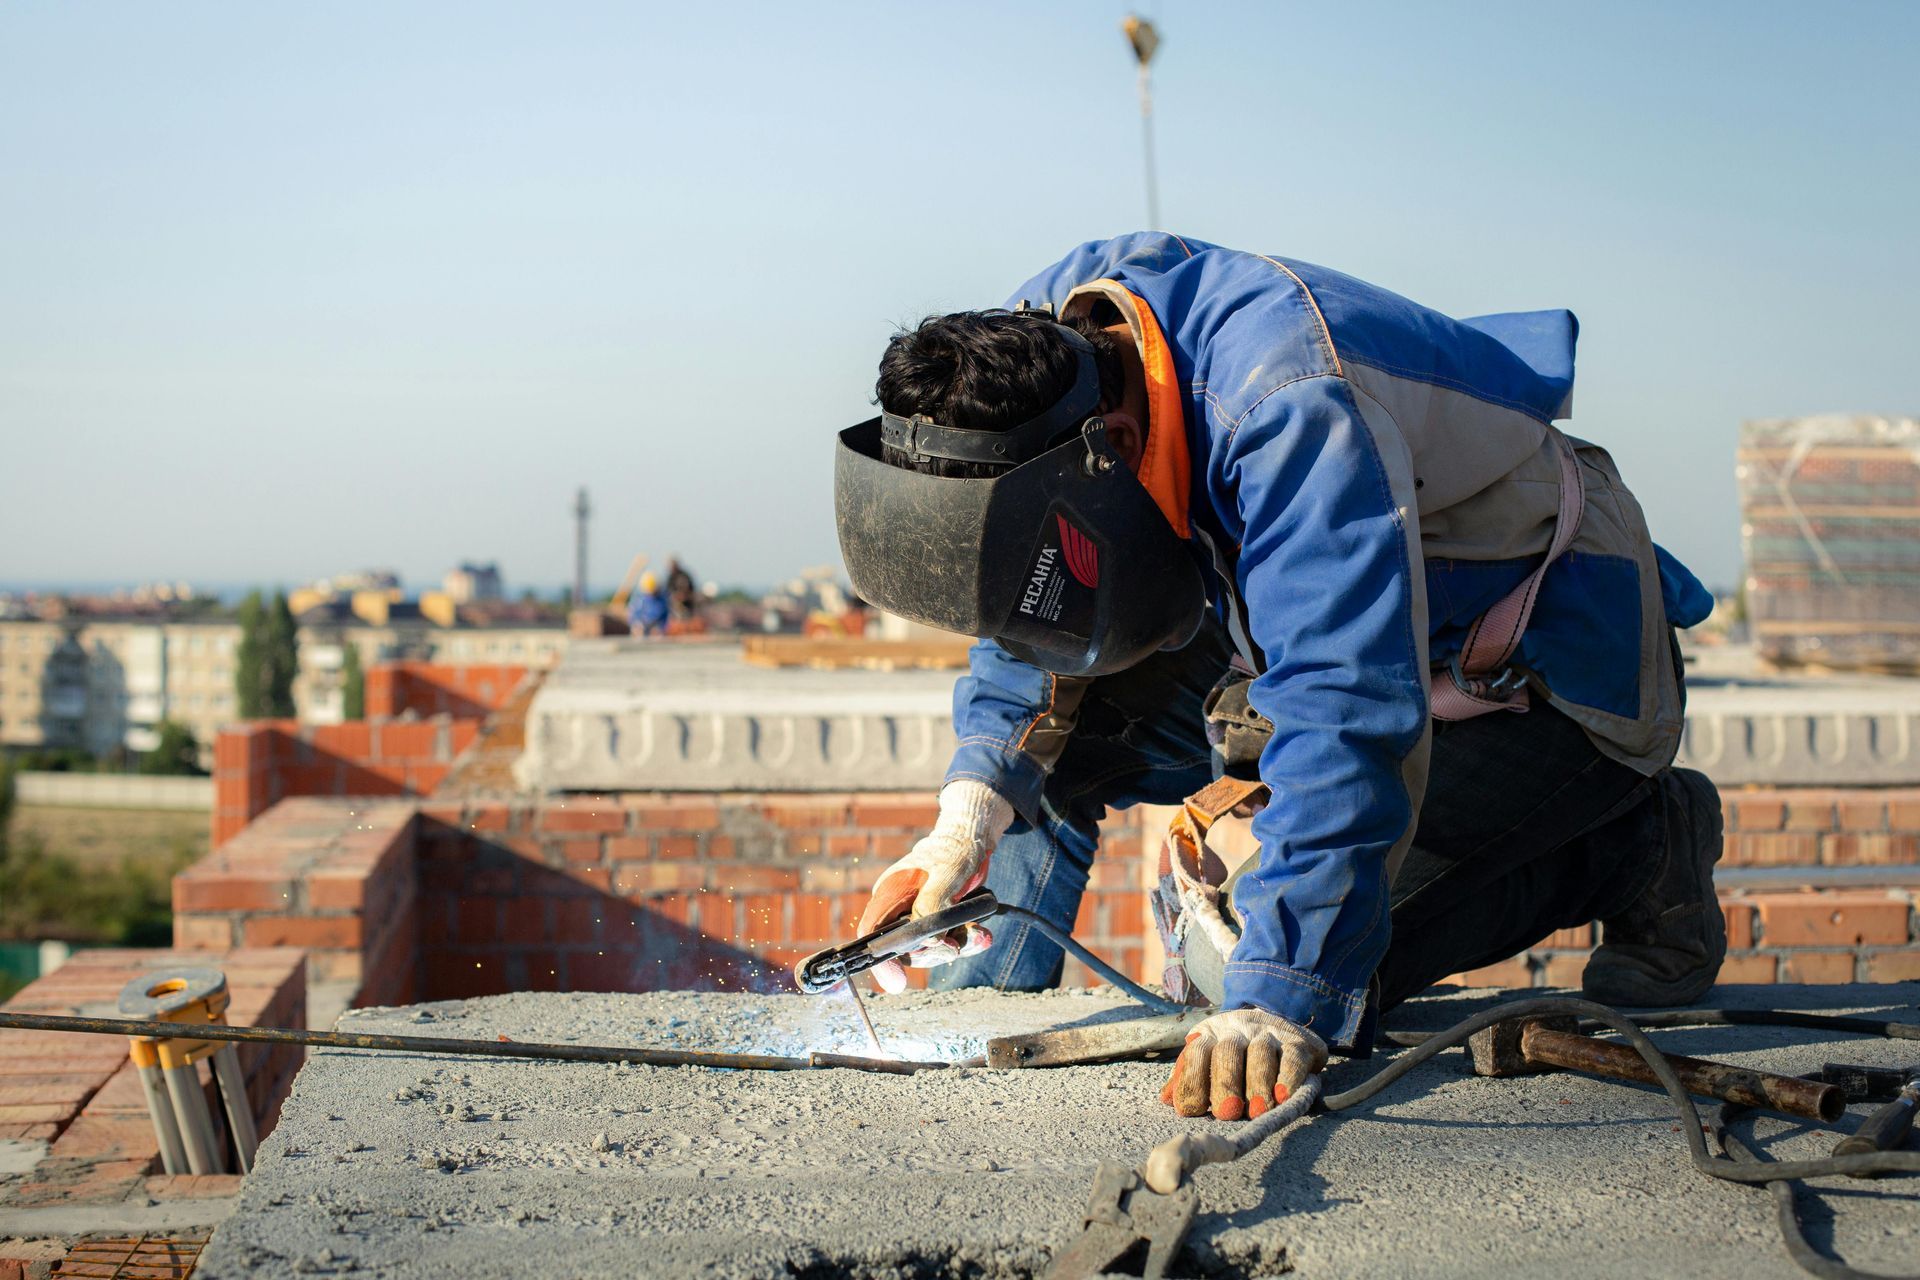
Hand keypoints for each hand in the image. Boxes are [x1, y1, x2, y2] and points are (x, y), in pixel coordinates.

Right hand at [854, 781, 1013, 992]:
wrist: (972, 841)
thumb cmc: (954, 850)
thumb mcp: (948, 873)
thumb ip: (934, 903)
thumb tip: (928, 938)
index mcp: (890, 894)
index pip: (872, 933)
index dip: (880, 960)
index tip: (897, 982)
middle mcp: (900, 910)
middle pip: (905, 949)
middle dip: (934, 952)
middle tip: (956, 945)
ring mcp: (918, 918)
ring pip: (930, 949)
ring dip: (957, 946)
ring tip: (979, 933)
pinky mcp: (938, 922)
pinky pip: (948, 943)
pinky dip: (967, 941)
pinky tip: (982, 934)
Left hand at [1159, 1007, 1327, 1119]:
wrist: (1278, 1019)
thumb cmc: (1236, 1053)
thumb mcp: (1209, 1058)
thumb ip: (1188, 1078)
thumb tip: (1167, 1099)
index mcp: (1210, 1035)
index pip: (1196, 1052)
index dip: (1191, 1080)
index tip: (1191, 1109)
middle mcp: (1238, 1030)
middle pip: (1227, 1052)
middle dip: (1225, 1083)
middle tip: (1227, 1112)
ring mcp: (1268, 1034)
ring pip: (1260, 1053)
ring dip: (1257, 1083)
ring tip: (1257, 1111)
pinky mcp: (1297, 1043)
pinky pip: (1292, 1057)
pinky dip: (1288, 1076)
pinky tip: (1283, 1095)